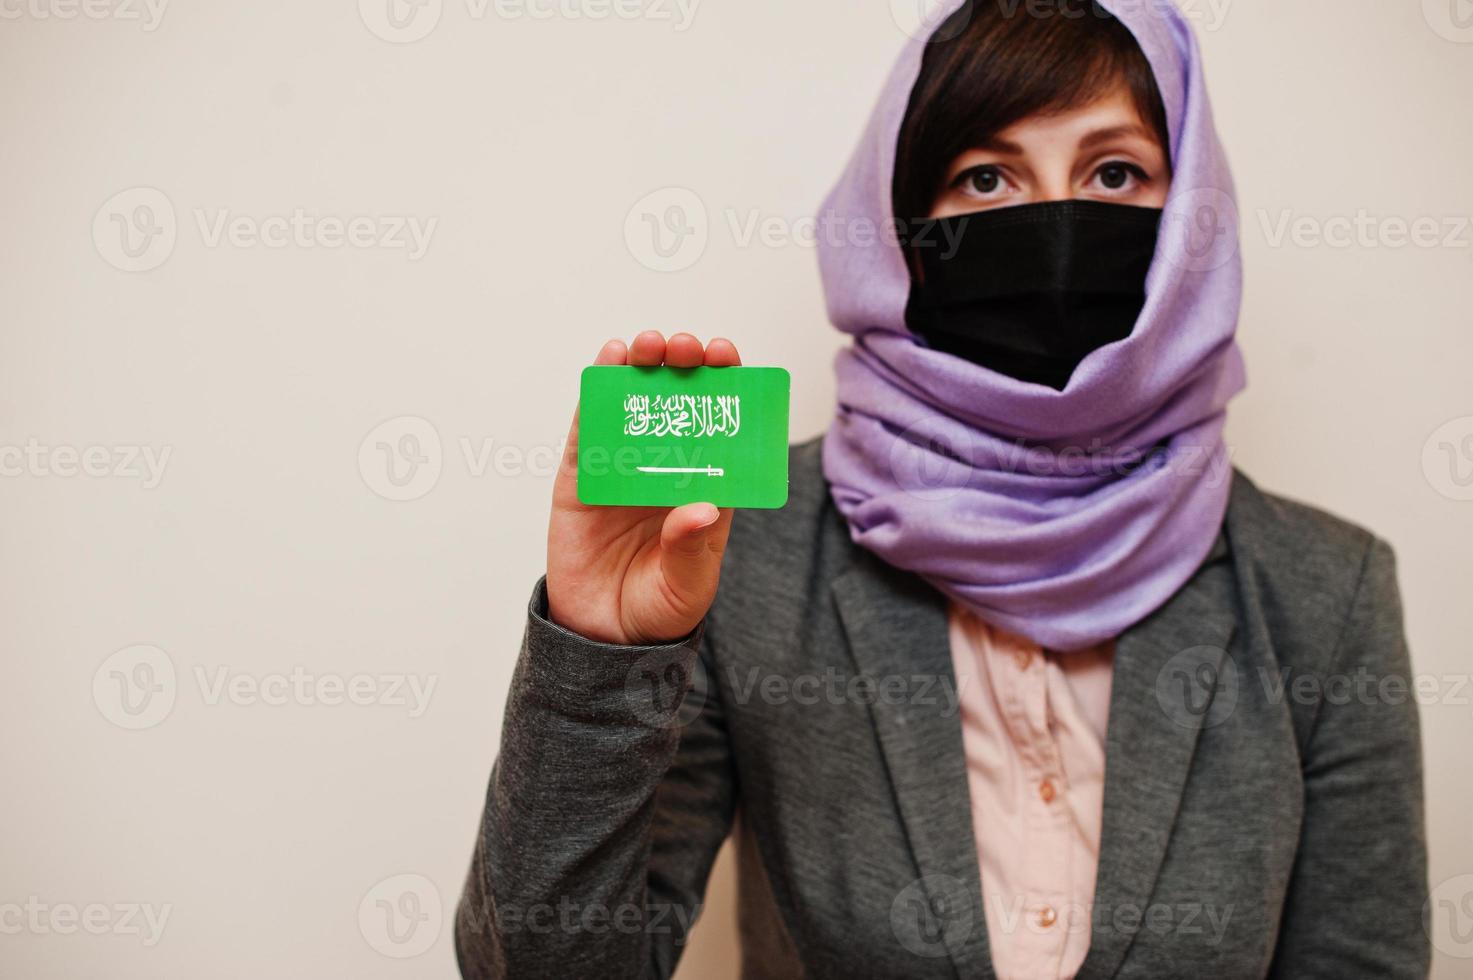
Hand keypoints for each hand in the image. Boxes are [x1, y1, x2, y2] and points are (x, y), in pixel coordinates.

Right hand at [545, 331, 740, 644]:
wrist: (603, 637)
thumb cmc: (658, 608)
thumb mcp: (688, 584)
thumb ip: (691, 547)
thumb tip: (702, 509)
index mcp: (705, 484)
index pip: (721, 424)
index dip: (725, 386)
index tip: (725, 358)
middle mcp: (666, 467)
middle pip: (678, 402)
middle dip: (684, 365)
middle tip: (687, 347)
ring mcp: (623, 467)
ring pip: (634, 404)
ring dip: (641, 366)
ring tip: (648, 344)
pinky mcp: (581, 476)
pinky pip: (589, 428)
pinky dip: (596, 393)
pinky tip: (608, 361)